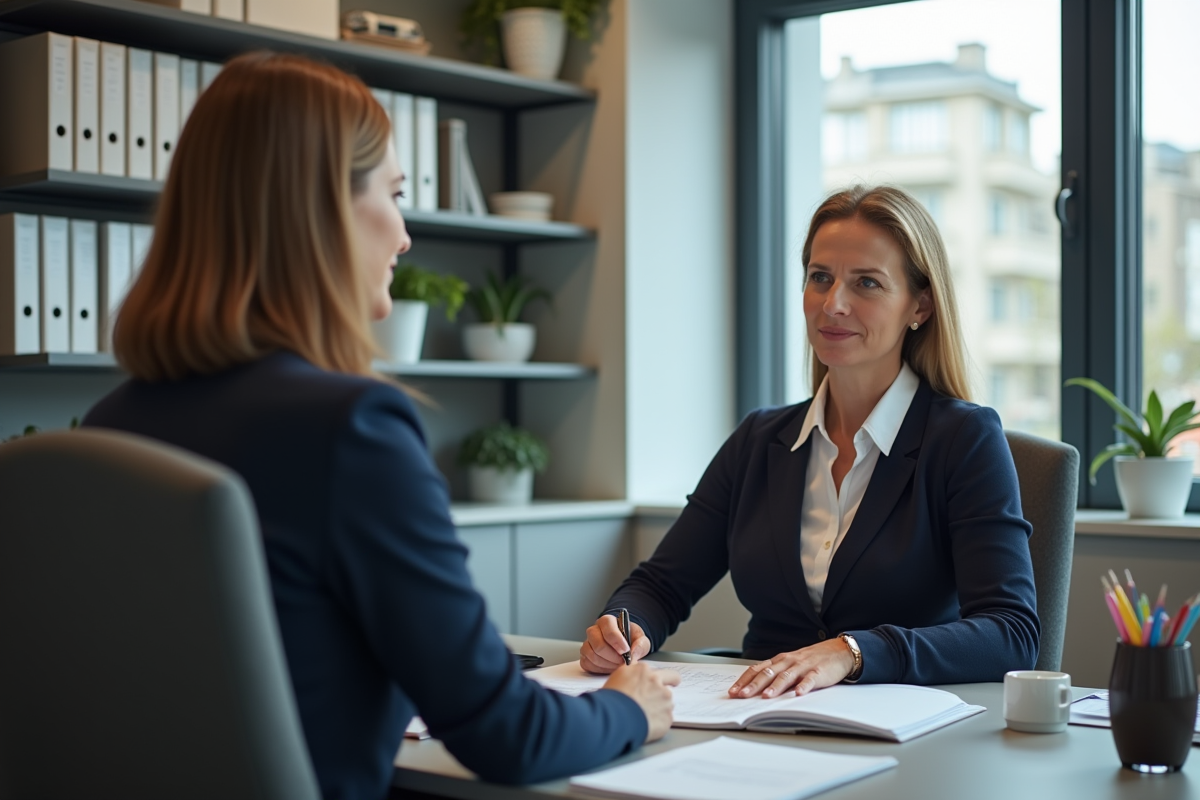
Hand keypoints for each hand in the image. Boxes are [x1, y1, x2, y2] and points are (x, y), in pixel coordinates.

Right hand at [580, 614, 650, 673]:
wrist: (625, 648)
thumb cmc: (631, 640)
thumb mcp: (641, 640)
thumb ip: (641, 645)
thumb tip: (633, 652)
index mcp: (607, 621)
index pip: (607, 627)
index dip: (616, 640)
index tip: (626, 650)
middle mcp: (594, 630)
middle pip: (598, 644)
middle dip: (612, 656)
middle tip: (623, 661)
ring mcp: (587, 643)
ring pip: (591, 655)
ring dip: (607, 664)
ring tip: (618, 665)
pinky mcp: (584, 656)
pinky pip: (587, 664)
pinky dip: (600, 669)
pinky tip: (610, 668)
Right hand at [603, 663, 679, 741]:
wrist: (613, 717)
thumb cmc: (612, 698)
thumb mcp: (619, 675)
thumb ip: (632, 670)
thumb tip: (635, 666)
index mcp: (645, 671)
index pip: (664, 671)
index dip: (661, 679)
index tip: (660, 684)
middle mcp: (658, 683)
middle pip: (671, 684)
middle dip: (667, 689)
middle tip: (656, 699)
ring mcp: (665, 701)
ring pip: (667, 704)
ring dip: (660, 708)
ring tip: (644, 715)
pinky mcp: (667, 718)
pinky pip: (665, 719)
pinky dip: (658, 722)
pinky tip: (646, 724)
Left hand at [727, 639, 854, 698]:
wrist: (838, 651)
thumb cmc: (811, 660)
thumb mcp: (790, 664)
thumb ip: (775, 674)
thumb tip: (754, 689)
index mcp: (779, 661)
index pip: (757, 669)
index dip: (744, 680)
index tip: (733, 691)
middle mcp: (788, 662)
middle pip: (768, 673)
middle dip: (754, 685)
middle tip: (742, 695)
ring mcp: (803, 667)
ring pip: (786, 676)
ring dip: (776, 687)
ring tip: (766, 696)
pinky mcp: (819, 672)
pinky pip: (810, 680)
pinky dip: (804, 686)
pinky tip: (798, 694)